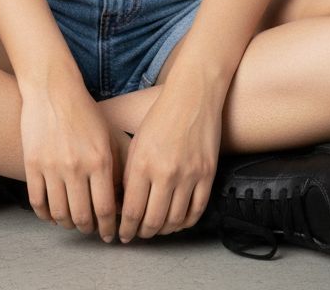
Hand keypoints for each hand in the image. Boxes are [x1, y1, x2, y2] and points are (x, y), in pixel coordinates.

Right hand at [19, 77, 126, 243]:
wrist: (53, 89)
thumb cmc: (85, 112)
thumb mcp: (109, 136)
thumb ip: (118, 168)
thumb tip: (123, 200)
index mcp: (100, 160)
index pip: (105, 209)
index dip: (107, 228)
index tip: (108, 235)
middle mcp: (77, 167)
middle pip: (82, 216)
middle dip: (88, 229)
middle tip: (90, 229)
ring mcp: (52, 167)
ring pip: (59, 213)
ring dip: (66, 223)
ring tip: (71, 222)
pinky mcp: (32, 164)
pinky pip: (37, 202)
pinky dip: (44, 215)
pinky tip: (51, 214)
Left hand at [117, 81, 222, 242]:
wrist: (193, 96)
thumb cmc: (162, 115)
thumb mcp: (137, 142)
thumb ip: (130, 174)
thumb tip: (124, 204)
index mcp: (142, 163)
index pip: (131, 210)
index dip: (125, 228)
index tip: (122, 234)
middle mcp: (165, 172)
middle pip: (153, 221)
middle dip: (142, 233)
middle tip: (138, 234)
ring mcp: (189, 175)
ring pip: (174, 221)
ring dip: (163, 230)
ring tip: (157, 228)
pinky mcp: (207, 175)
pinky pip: (196, 211)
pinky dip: (185, 222)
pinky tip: (177, 221)